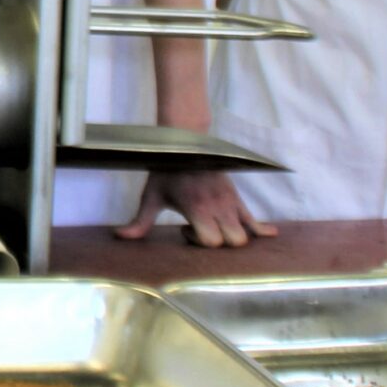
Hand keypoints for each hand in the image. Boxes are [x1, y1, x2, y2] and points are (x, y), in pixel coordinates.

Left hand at [115, 172, 277, 247]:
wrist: (189, 143)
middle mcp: (218, 206)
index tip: (184, 229)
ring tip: (215, 228)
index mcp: (197, 207)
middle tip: (201, 230)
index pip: (212, 240)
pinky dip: (262, 230)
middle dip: (218, 243)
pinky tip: (266, 235)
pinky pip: (256, 220)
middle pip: (233, 241)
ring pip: (247, 234)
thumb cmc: (167, 171)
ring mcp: (231, 203)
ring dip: (233, 238)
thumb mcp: (151, 196)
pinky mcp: (238, 198)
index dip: (199, 242)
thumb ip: (139, 220)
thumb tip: (119, 237)